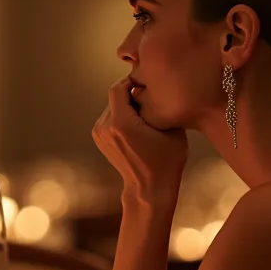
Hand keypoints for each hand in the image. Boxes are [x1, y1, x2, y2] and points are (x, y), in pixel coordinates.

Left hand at [92, 77, 187, 205]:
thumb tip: (153, 88)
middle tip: (150, 100)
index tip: (148, 84)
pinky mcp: (99, 138)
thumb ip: (160, 105)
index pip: (118, 88)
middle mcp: (104, 127)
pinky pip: (111, 117)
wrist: (149, 188)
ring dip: (127, 106)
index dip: (132, 81)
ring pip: (113, 106)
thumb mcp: (171, 129)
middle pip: (116, 97)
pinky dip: (123, 116)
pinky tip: (138, 126)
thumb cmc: (167, 160)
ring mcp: (99, 134)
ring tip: (145, 116)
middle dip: (132, 95)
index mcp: (120, 123)